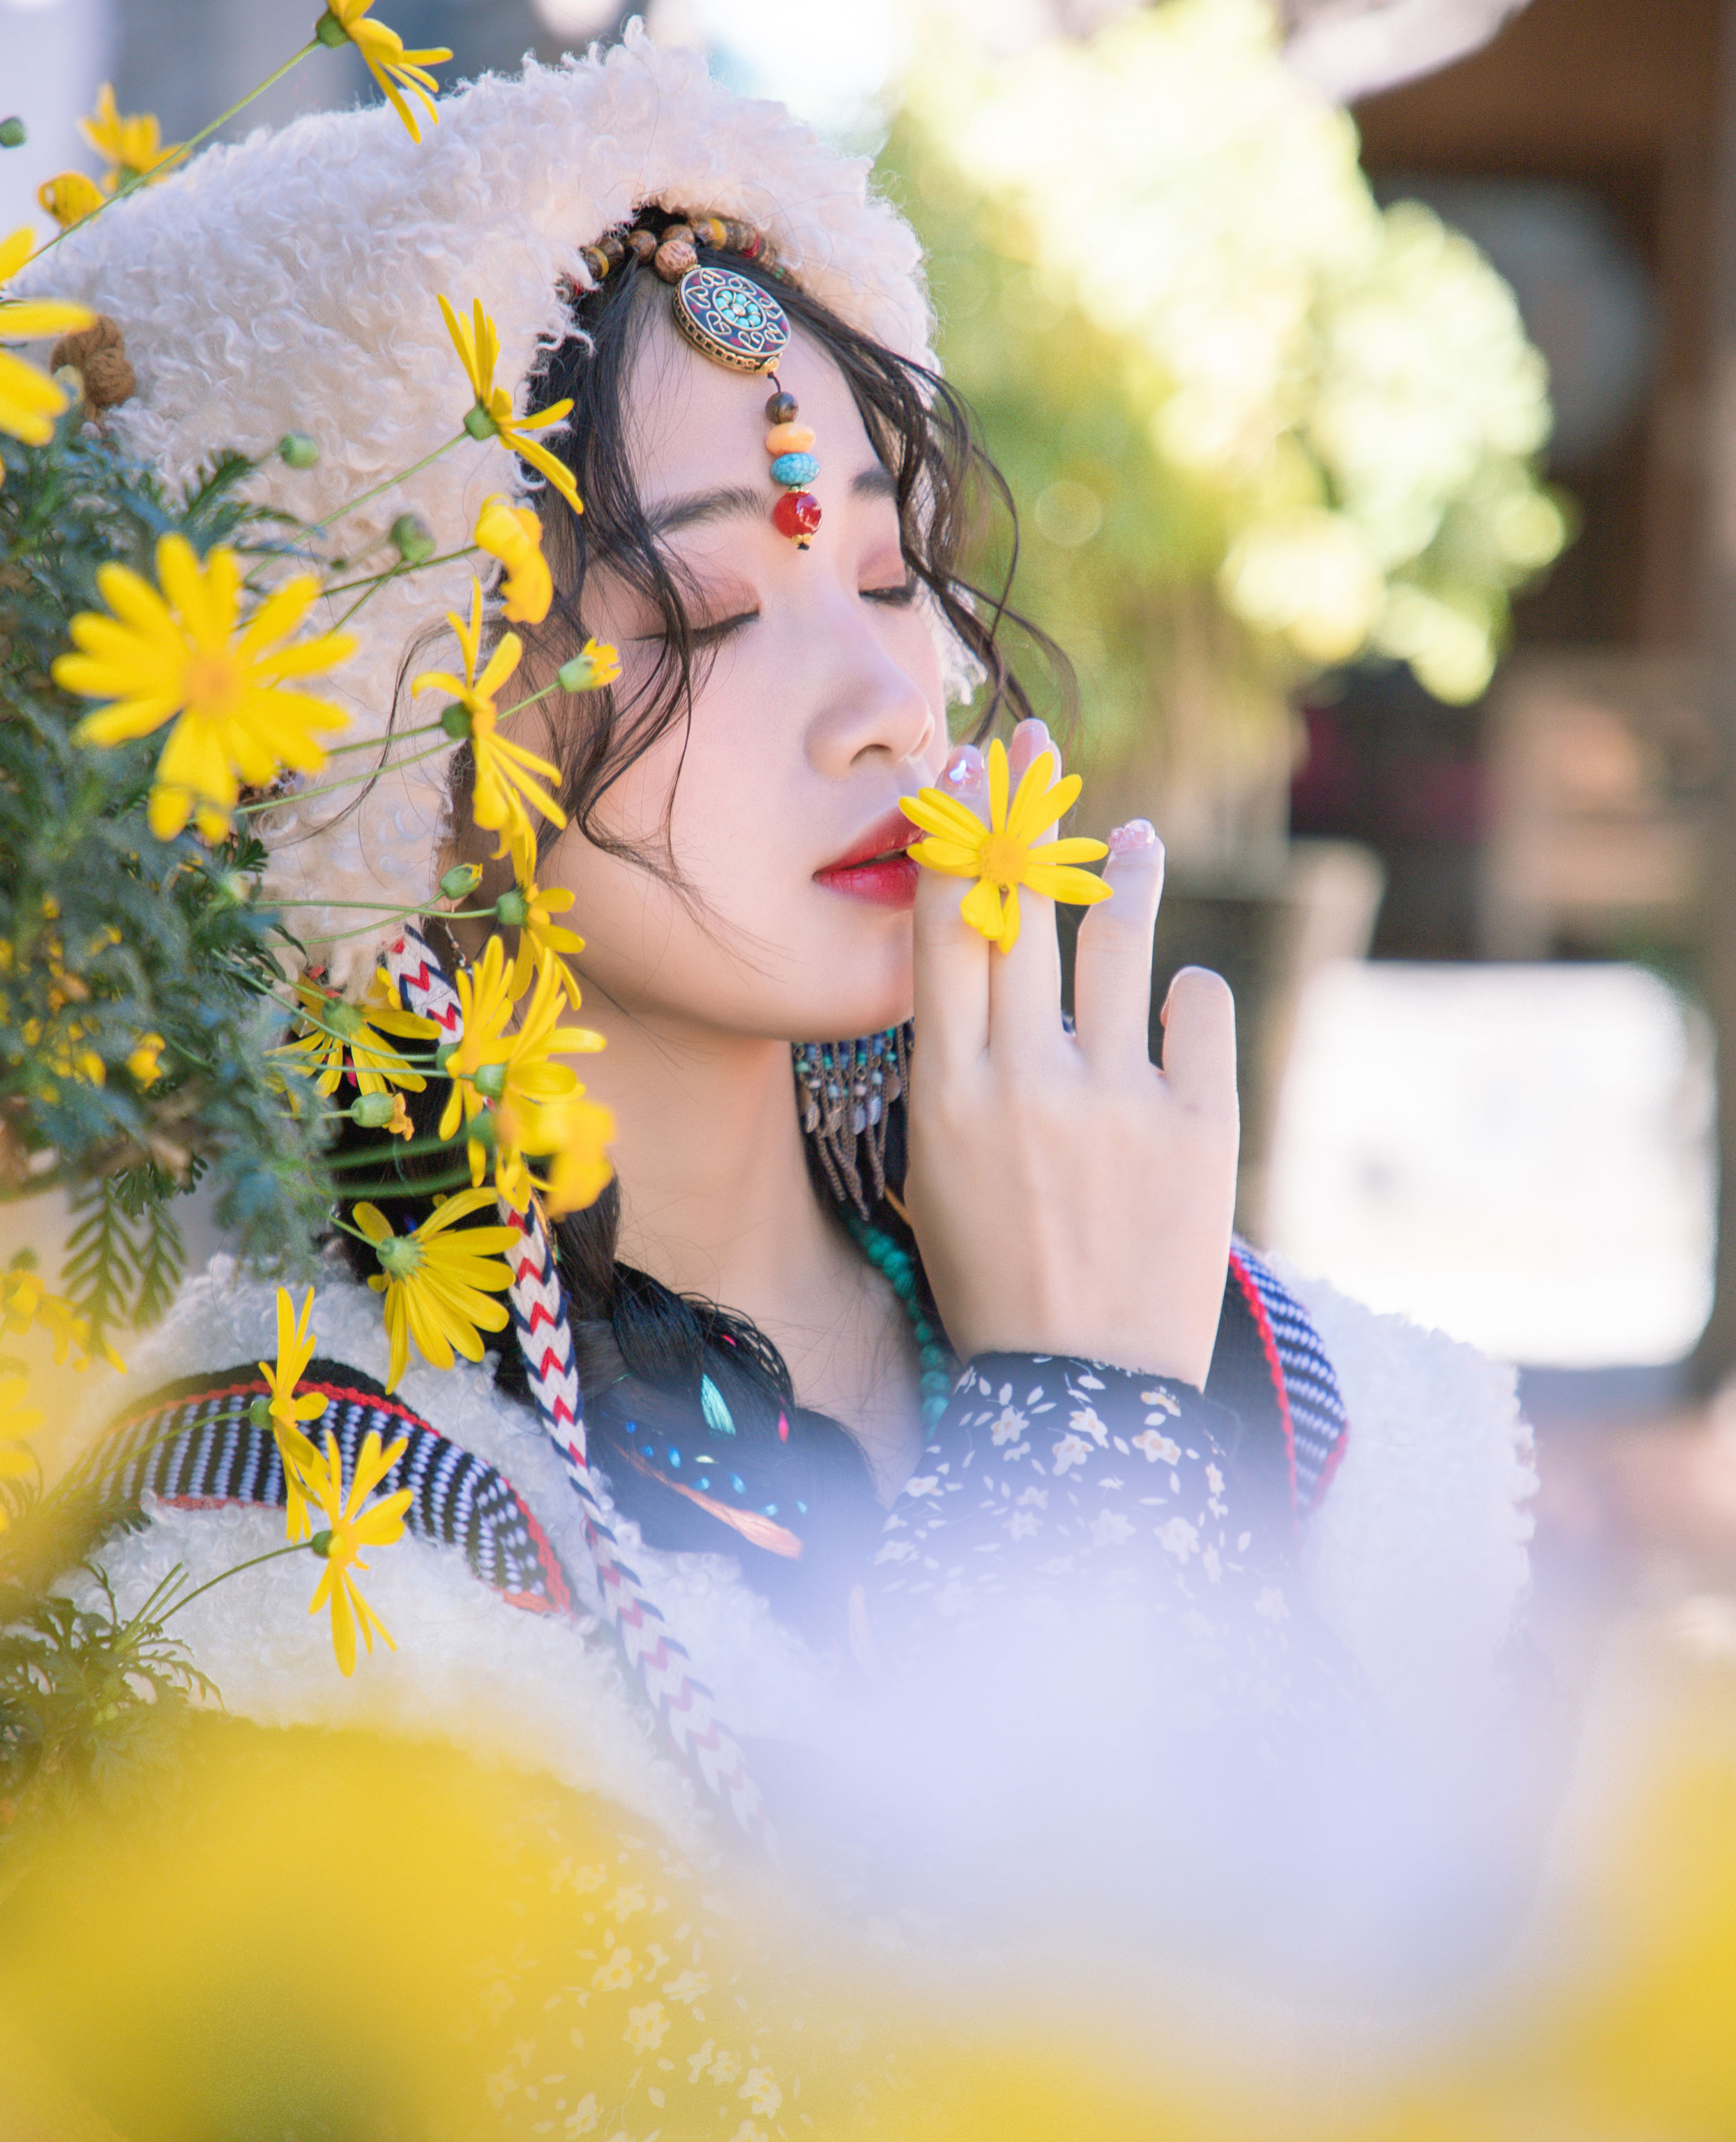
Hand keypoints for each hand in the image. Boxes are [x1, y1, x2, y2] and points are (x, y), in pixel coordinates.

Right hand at [904, 722, 1238, 1387]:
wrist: (1085, 1390)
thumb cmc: (999, 1280)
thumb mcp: (940, 1170)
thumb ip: (956, 1068)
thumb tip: (979, 963)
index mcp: (947, 1093)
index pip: (941, 932)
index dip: (949, 839)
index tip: (956, 774)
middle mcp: (1026, 1079)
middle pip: (1022, 908)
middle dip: (1026, 814)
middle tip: (1034, 751)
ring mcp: (1116, 1098)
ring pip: (1118, 936)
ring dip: (1126, 872)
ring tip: (1136, 839)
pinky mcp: (1199, 1123)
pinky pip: (1200, 1007)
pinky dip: (1189, 993)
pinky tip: (1180, 994)